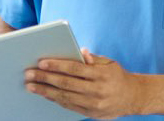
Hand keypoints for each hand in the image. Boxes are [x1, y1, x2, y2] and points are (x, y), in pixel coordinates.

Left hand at [24, 48, 144, 118]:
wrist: (134, 97)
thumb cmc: (116, 75)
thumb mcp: (108, 62)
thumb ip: (92, 58)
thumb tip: (79, 50)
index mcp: (101, 75)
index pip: (74, 69)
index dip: (57, 65)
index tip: (41, 62)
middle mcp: (98, 91)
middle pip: (66, 84)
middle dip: (45, 78)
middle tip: (29, 74)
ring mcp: (94, 104)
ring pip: (65, 97)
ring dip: (45, 92)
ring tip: (31, 86)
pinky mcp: (91, 114)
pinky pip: (70, 106)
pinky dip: (55, 100)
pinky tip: (44, 94)